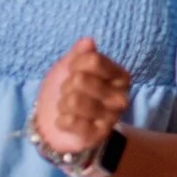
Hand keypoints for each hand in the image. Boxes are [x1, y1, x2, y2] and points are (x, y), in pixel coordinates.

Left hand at [35, 37, 129, 155]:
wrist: (54, 122)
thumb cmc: (66, 91)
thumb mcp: (69, 67)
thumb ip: (80, 53)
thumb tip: (88, 41)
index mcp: (119, 76)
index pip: (93, 60)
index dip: (74, 65)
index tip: (72, 73)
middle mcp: (121, 96)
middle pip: (81, 79)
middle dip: (67, 87)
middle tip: (70, 94)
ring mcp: (111, 117)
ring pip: (74, 101)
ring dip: (63, 104)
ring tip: (69, 108)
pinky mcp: (98, 135)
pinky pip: (70, 121)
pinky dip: (62, 121)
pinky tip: (68, 122)